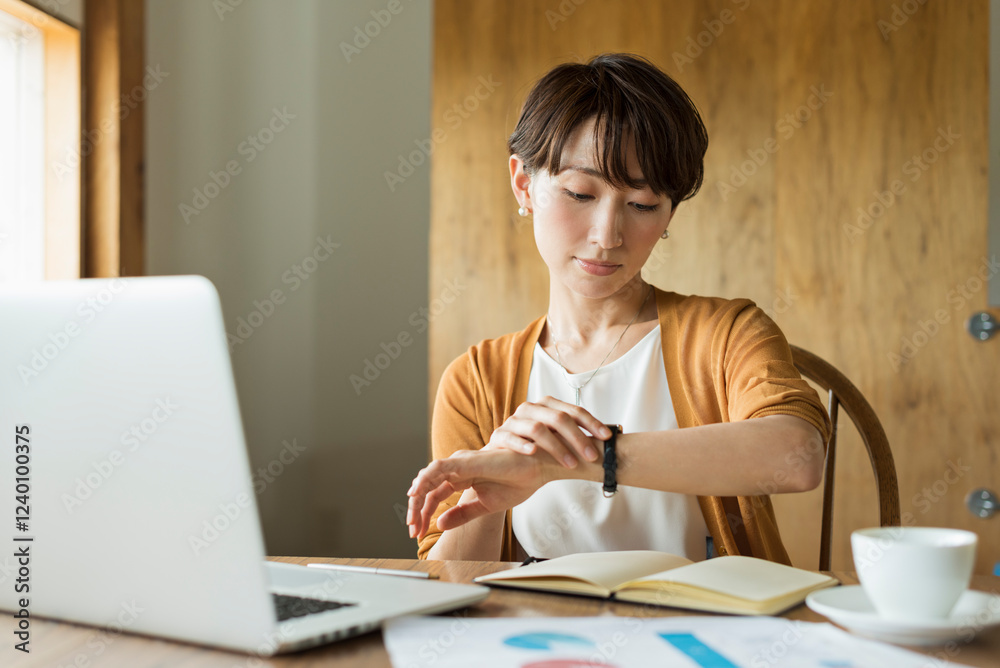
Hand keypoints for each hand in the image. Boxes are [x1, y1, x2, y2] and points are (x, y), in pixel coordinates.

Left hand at [406, 448, 555, 538]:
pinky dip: (424, 480)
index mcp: (461, 478)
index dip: (423, 515)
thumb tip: (440, 524)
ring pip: (428, 479)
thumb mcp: (484, 506)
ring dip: (417, 500)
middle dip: (417, 511)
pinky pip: (438, 469)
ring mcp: (460, 463)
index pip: (434, 496)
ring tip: (413, 521)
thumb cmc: (517, 483)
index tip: (418, 534)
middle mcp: (457, 469)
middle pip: (427, 489)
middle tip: (413, 532)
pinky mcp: (465, 461)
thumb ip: (462, 514)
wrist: (537, 471)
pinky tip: (416, 494)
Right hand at [487, 396, 610, 467]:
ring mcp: (513, 421)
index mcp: (547, 405)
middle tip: (592, 457)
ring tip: (571, 464)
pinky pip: (510, 438)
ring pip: (537, 428)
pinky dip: (522, 444)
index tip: (607, 438)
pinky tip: (533, 453)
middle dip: (578, 438)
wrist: (502, 460)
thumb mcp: (555, 437)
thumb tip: (607, 440)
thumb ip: (574, 435)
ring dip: (557, 447)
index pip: (573, 411)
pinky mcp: (499, 436)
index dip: (592, 423)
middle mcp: (530, 409)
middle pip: (558, 418)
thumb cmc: (535, 448)